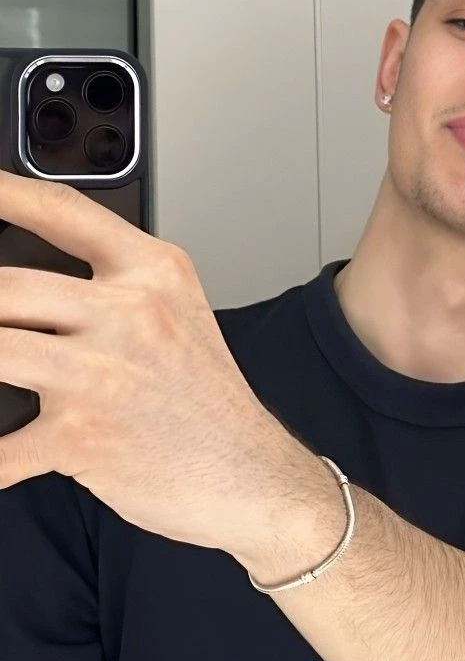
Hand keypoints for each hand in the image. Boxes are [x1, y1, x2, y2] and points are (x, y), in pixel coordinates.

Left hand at [0, 168, 276, 555]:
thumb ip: (117, 282)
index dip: (4, 192)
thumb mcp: (179, 311)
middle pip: (5, 285)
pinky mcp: (82, 437)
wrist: (244, 468)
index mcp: (153, 273)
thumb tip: (32, 277)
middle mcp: (129, 314)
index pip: (64, 211)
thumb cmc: (206, 395)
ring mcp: (102, 375)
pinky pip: (1, 449)